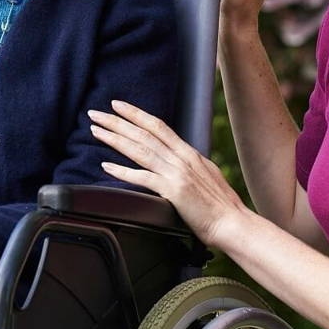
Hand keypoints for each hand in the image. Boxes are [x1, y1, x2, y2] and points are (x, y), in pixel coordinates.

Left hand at [88, 100, 250, 246]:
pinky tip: (106, 166)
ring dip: (115, 139)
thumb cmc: (221, 206)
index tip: (117, 105)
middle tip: (95, 113)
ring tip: (96, 131)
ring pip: (140, 150)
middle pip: (144, 133)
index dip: (136, 114)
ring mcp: (177, 173)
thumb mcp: (206, 175)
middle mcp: (182, 158)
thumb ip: (188, 164)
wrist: (233, 223)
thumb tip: (176, 159)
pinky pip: (142, 178)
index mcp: (189, 153)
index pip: (158, 126)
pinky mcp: (173, 191)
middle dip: (117, 121)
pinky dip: (122, 171)